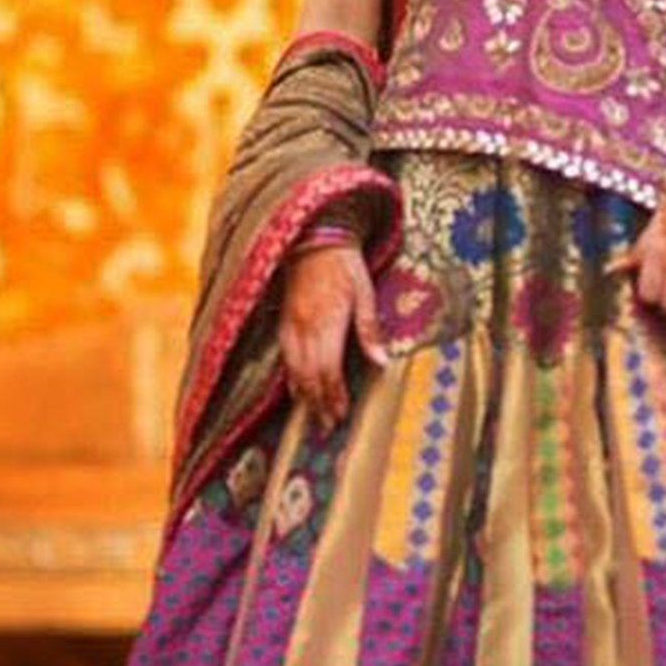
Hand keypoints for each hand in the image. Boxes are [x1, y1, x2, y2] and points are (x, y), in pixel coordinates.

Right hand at [278, 243, 387, 433]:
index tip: (340, 415)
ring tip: (313, 415)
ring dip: (304, 395)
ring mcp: (290, 325)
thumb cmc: (345, 265)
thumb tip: (381, 363)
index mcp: (327, 322)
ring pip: (293, 370)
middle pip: (309, 376)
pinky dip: (291, 377)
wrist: (314, 240)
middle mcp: (305, 327)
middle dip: (318, 403)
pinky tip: (296, 390)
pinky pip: (284, 357)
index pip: (329, 370)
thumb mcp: (365, 293)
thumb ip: (370, 329)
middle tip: (327, 426)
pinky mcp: (283, 321)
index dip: (334, 396)